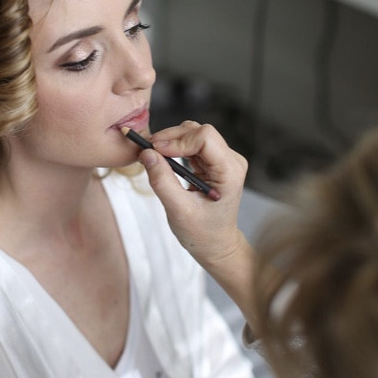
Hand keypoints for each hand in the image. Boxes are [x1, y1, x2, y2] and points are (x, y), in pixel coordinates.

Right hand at [139, 121, 261, 327]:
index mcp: (230, 172)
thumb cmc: (202, 233)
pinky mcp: (212, 161)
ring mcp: (222, 159)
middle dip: (171, 138)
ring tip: (153, 155)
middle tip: (147, 150)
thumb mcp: (178, 211)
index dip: (178, 140)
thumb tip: (146, 153)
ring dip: (171, 141)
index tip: (155, 150)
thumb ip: (162, 181)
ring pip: (193, 133)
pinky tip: (162, 159)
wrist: (216, 245)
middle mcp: (230, 161)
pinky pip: (191, 143)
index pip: (205, 138)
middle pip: (198, 131)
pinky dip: (174, 147)